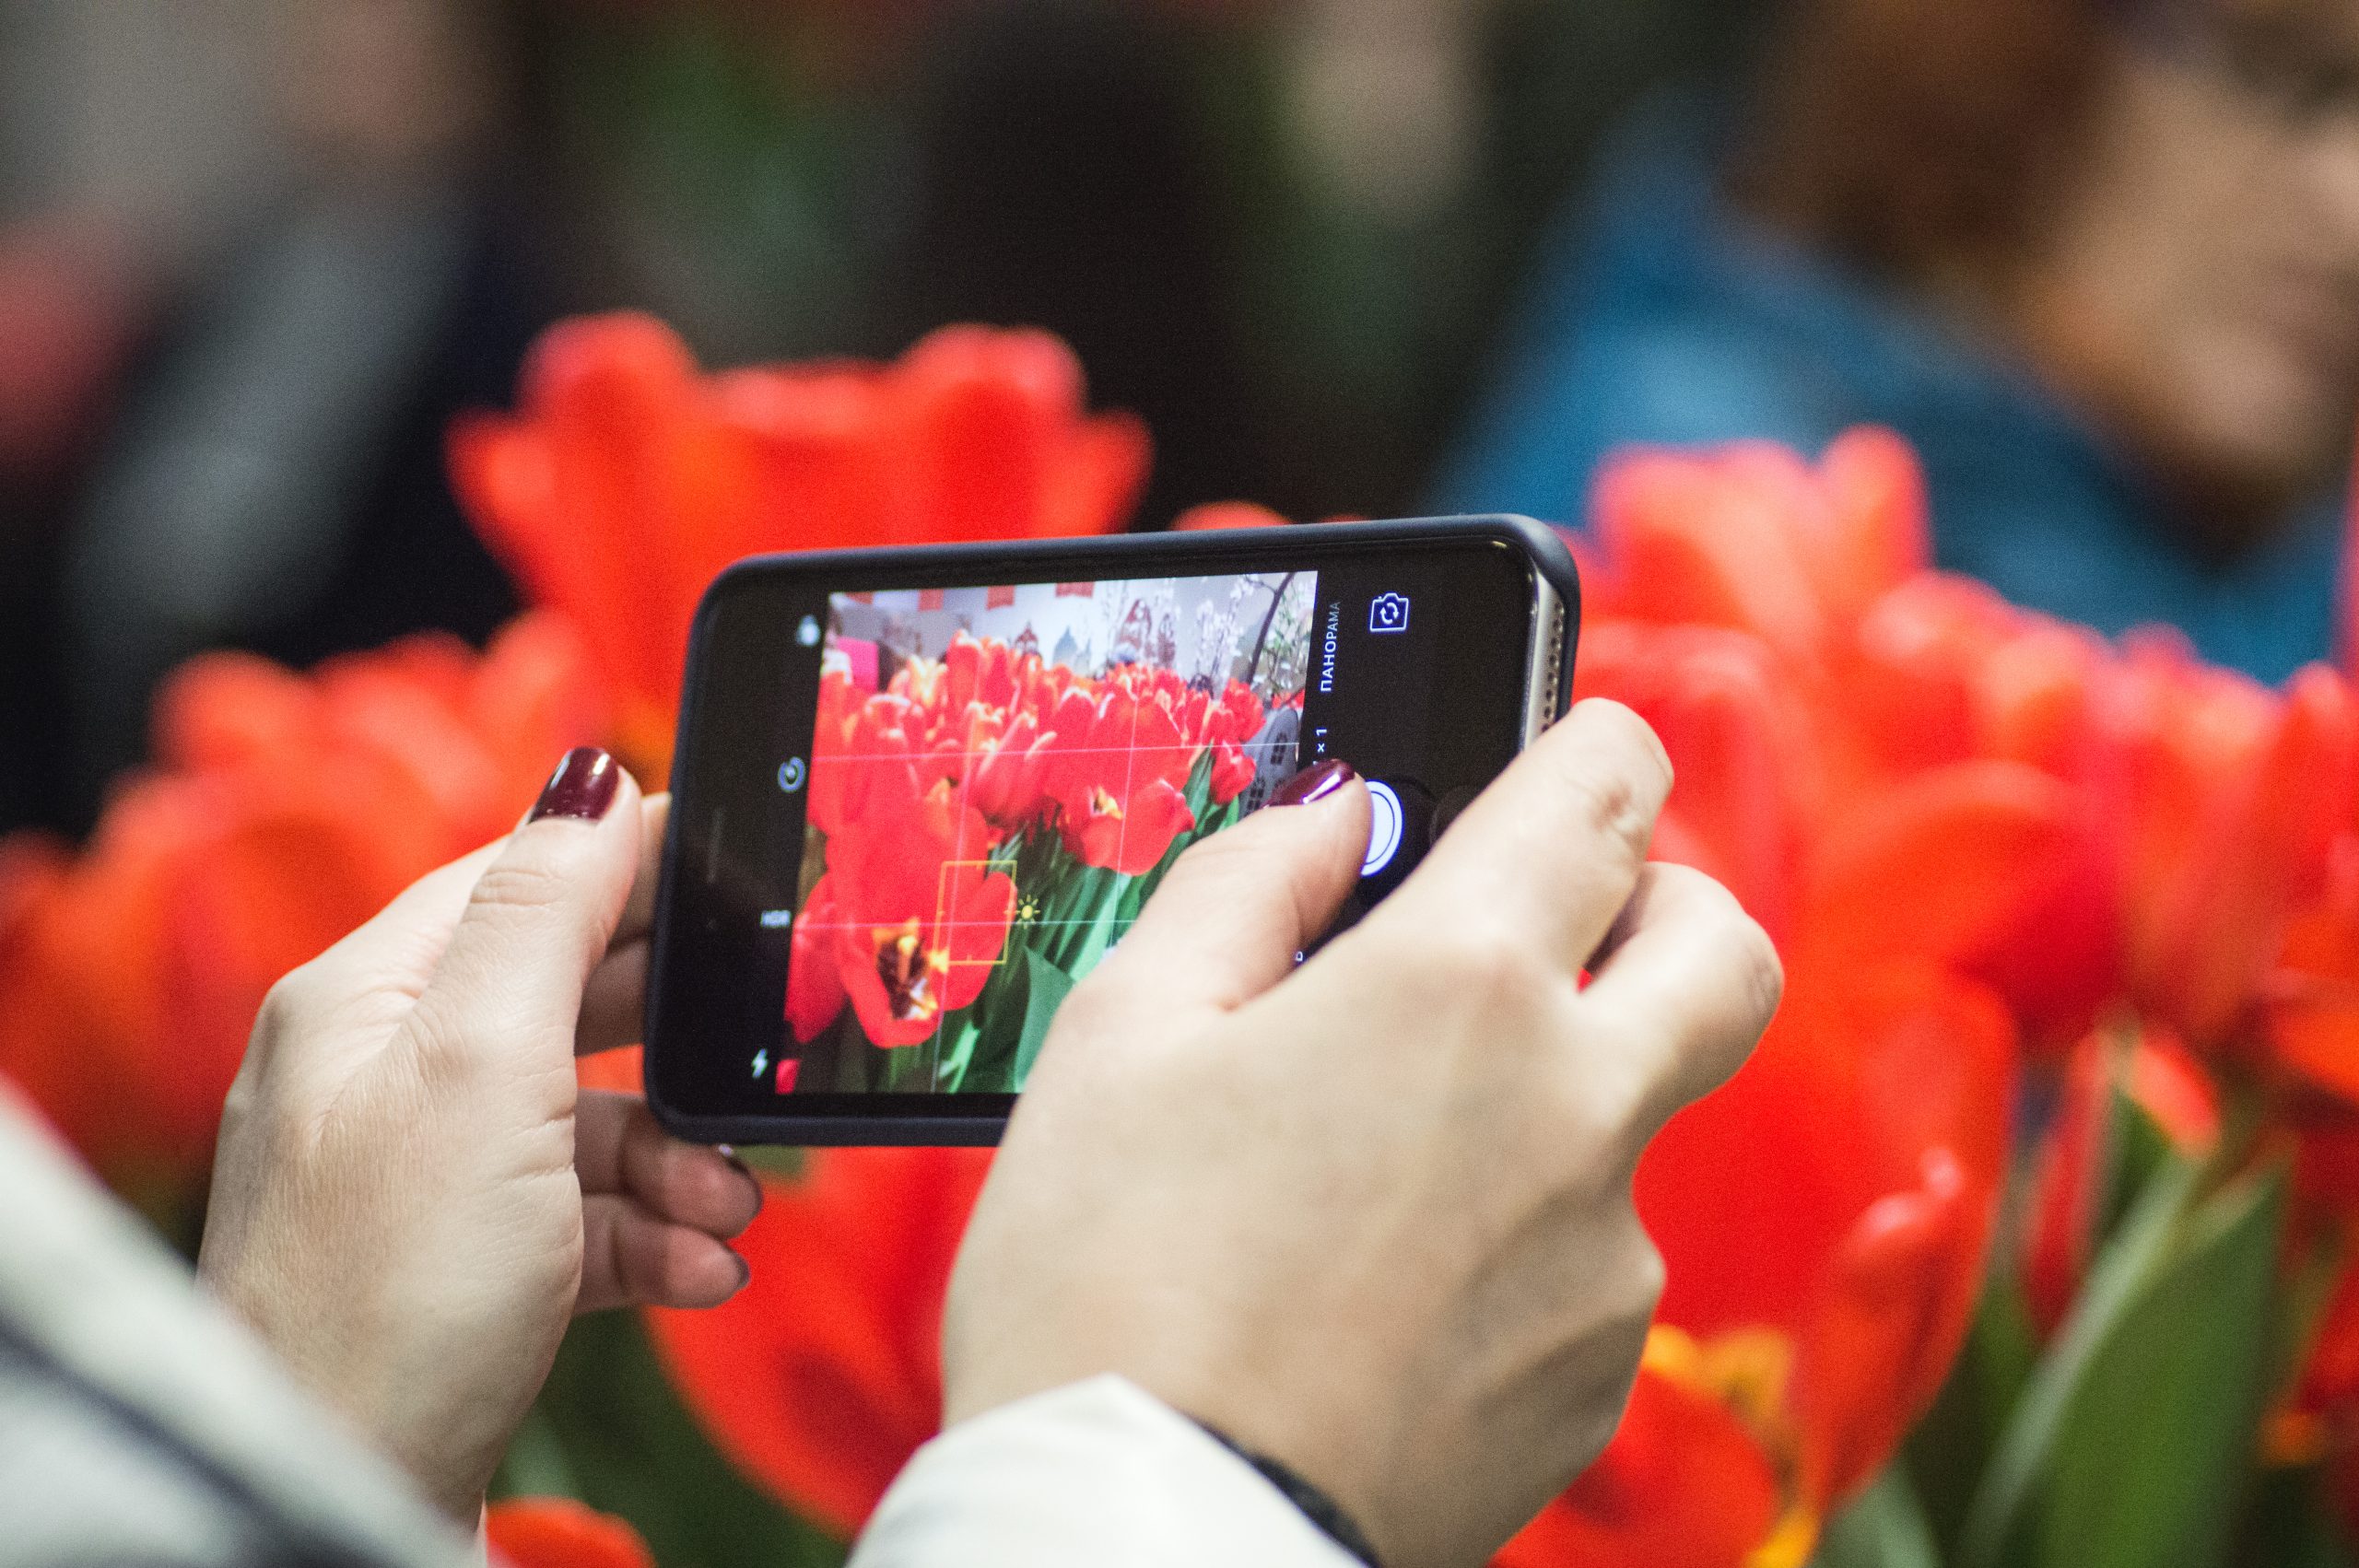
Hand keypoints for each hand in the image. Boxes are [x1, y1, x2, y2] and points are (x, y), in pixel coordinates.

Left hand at [196, 749, 762, 1524]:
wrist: (333, 1493)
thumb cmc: (388, 1288)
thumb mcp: (483, 1067)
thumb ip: (544, 913)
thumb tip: (590, 777)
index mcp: (369, 1000)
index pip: (516, 880)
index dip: (629, 862)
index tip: (738, 855)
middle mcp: (387, 1078)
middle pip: (568, 1003)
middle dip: (678, 1043)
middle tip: (763, 1051)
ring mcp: (425, 1179)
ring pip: (591, 1123)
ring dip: (681, 1160)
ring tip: (728, 1208)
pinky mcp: (465, 1269)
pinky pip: (583, 1219)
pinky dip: (653, 1236)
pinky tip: (701, 1268)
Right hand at [942, 701, 1781, 1567]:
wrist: (1146, 1536)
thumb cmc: (1104, 1275)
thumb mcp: (1123, 1033)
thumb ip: (1246, 884)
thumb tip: (1335, 821)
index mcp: (1459, 985)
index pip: (1606, 790)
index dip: (1594, 744)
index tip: (1573, 750)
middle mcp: (1573, 1107)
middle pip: (1724, 945)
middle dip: (1667, 903)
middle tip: (1566, 928)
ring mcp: (1606, 1257)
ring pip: (1637, 1122)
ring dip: (1551, 1102)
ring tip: (1376, 1170)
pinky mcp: (1597, 1377)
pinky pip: (1590, 1265)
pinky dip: (1521, 1244)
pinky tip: (1388, 1290)